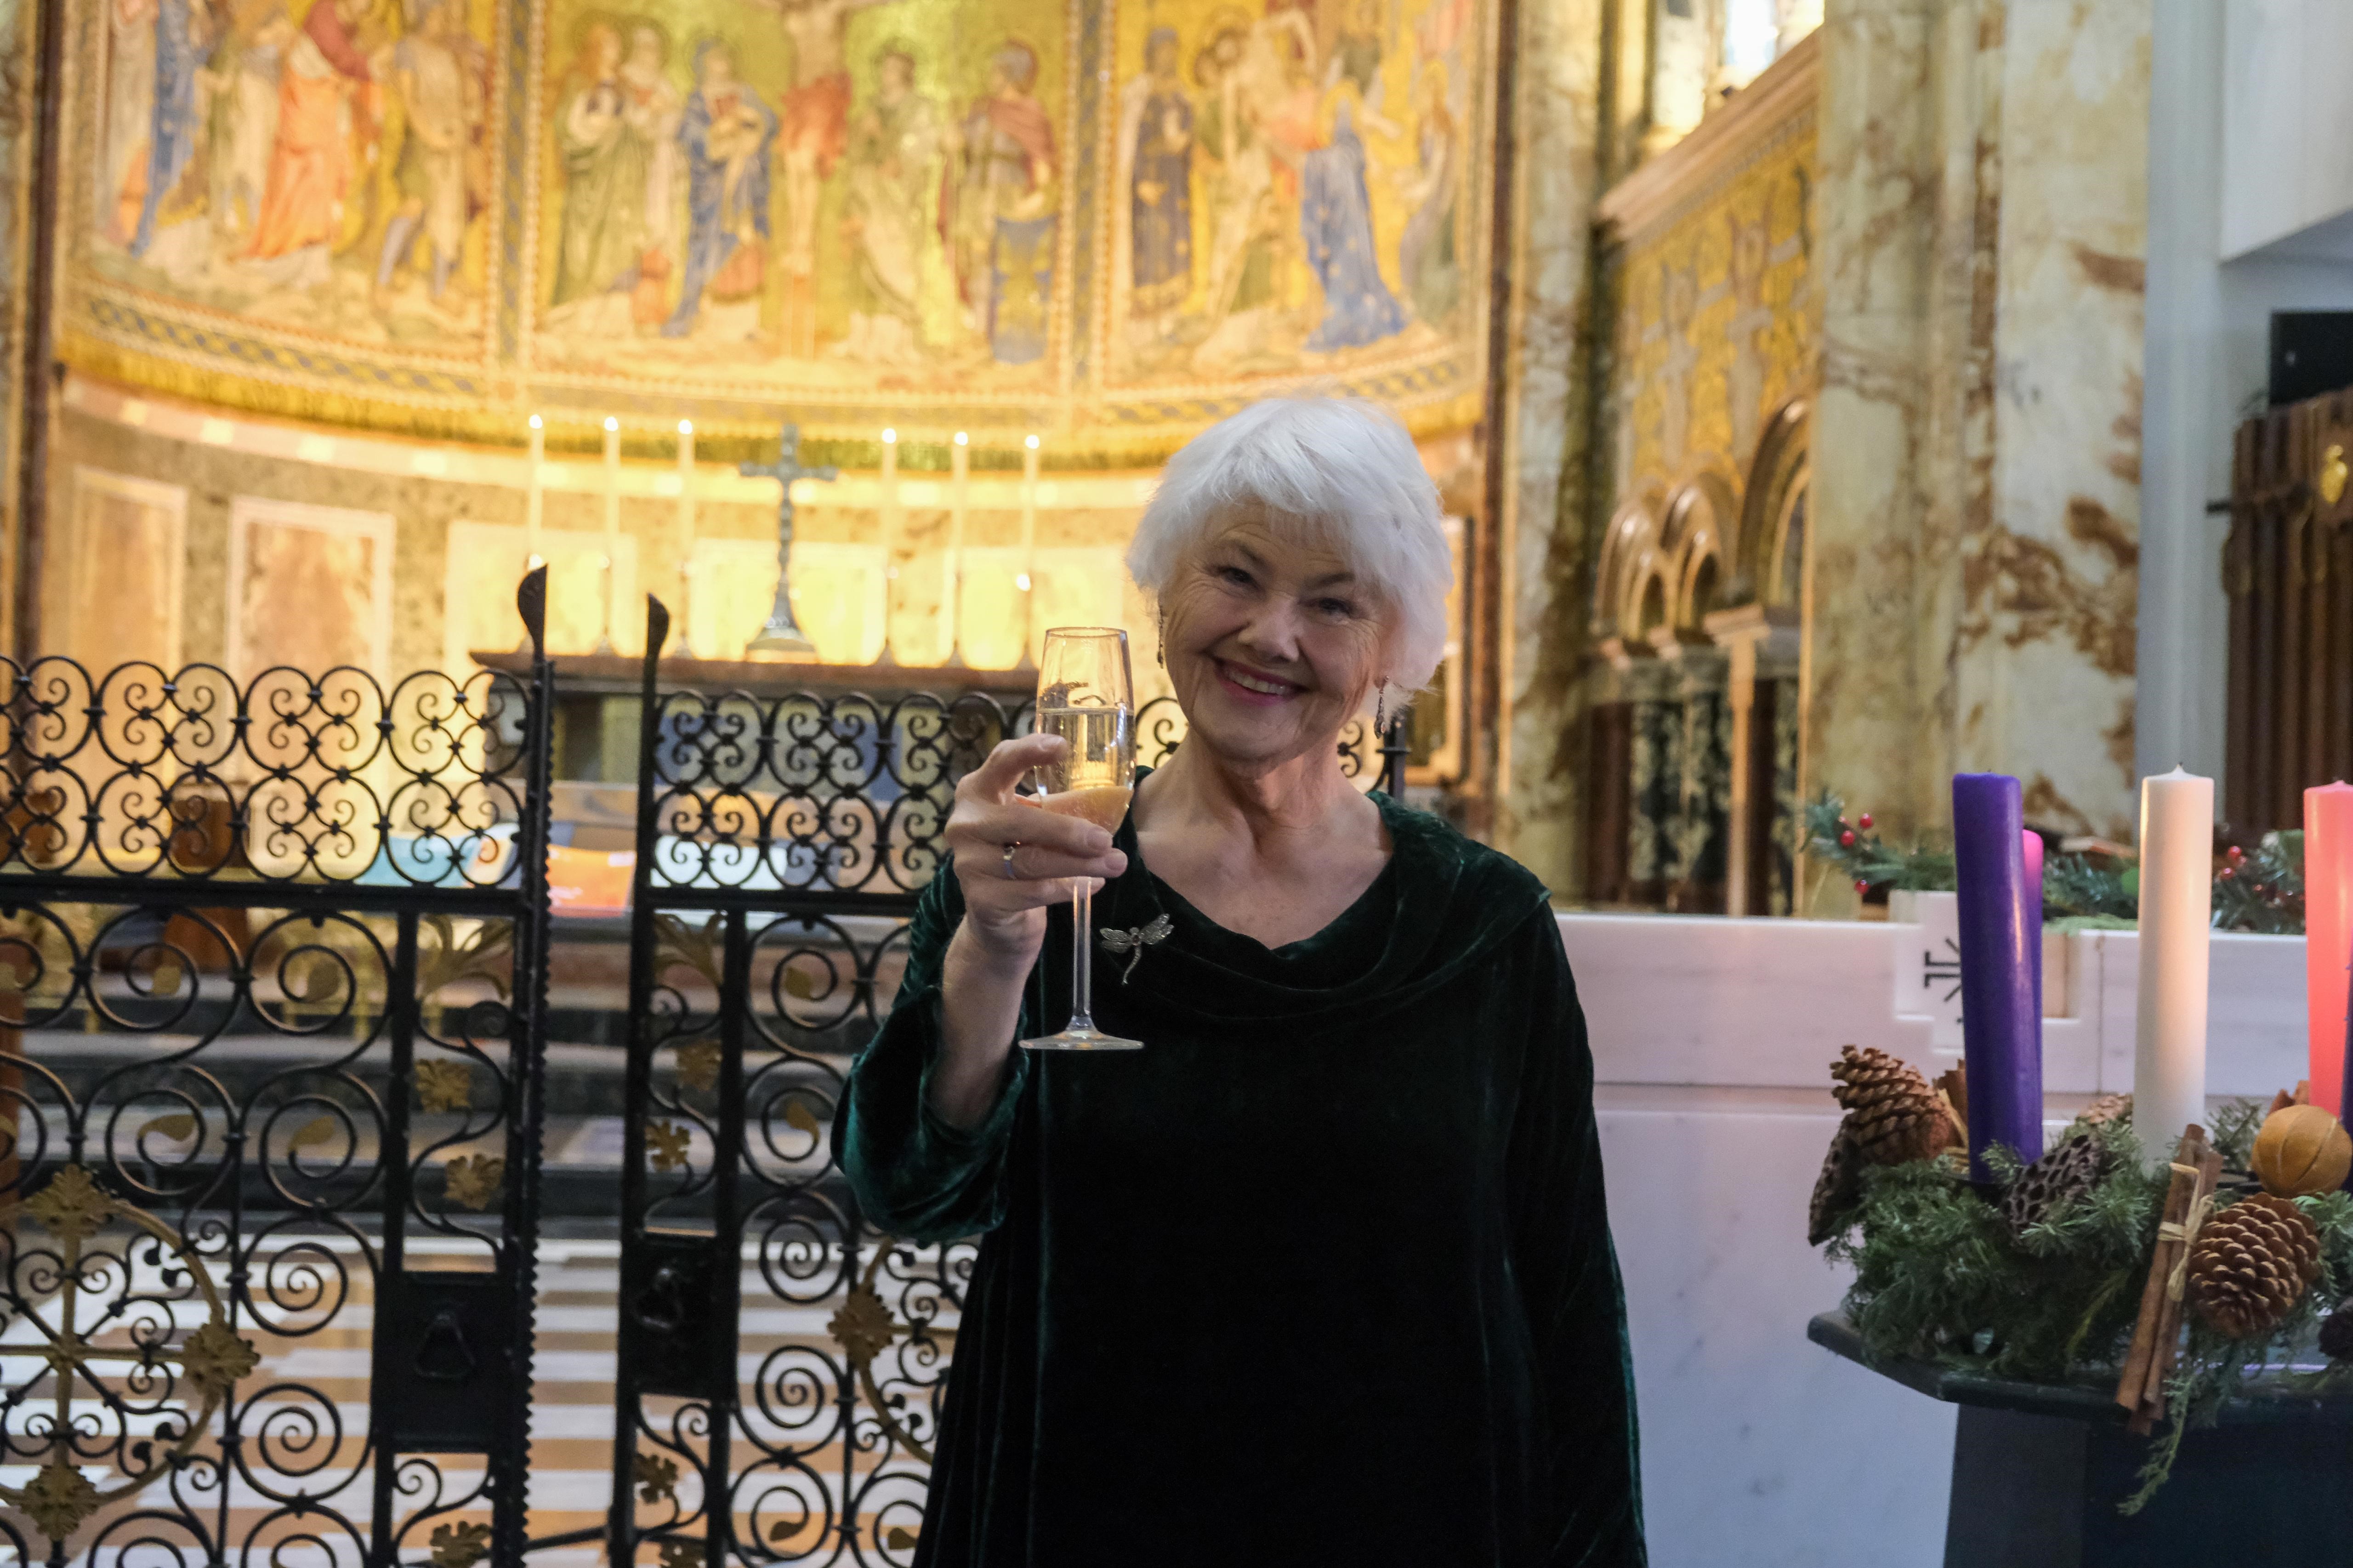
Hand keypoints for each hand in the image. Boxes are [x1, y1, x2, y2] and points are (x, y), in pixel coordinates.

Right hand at [945, 733, 1127, 971]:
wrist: (996, 911)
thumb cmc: (1020, 853)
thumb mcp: (1030, 822)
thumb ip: (1053, 806)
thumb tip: (1112, 797)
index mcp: (978, 791)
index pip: (1001, 762)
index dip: (1029, 751)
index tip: (1063, 747)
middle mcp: (965, 823)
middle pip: (1020, 820)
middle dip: (1069, 830)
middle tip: (1106, 840)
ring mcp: (967, 863)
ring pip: (1031, 860)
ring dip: (1080, 863)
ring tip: (1115, 864)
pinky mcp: (980, 899)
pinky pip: (1032, 892)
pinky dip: (1067, 888)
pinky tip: (1093, 885)